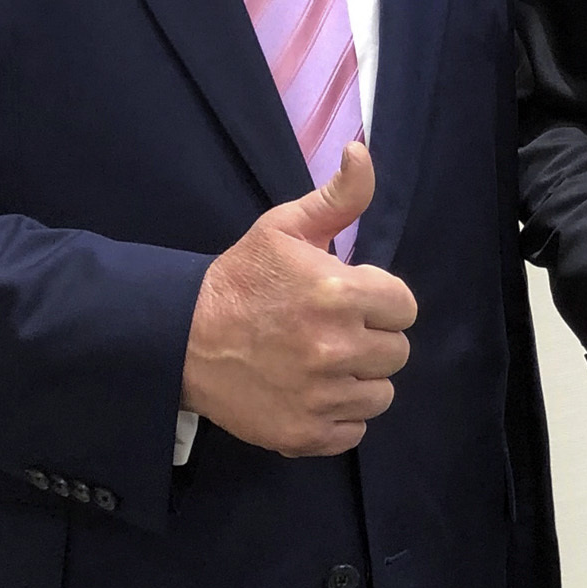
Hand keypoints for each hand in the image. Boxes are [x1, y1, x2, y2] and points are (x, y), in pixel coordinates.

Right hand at [182, 143, 417, 455]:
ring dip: (360, 378)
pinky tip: (313, 391)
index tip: (352, 299)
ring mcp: (321, 396)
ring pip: (380, 394)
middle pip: (397, 352)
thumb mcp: (285, 227)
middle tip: (335, 330)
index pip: (404, 307)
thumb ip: (339, 197)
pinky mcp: (305, 434)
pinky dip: (340, 415)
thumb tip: (362, 153)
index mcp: (340, 292)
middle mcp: (337, 348)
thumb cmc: (242, 279)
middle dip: (372, 338)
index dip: (381, 301)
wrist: (182, 338)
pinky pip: (355, 429)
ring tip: (325, 361)